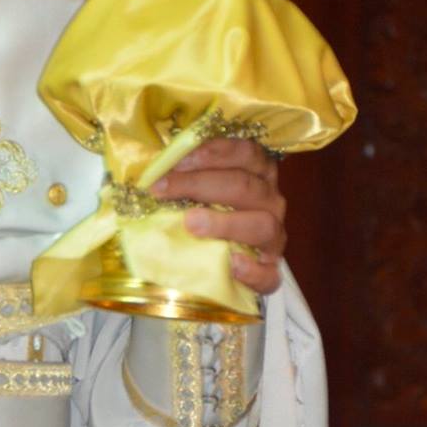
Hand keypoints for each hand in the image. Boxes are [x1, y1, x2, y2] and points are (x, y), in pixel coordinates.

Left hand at [151, 137, 286, 296]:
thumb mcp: (191, 191)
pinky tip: (230, 265)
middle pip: (245, 185)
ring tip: (191, 223)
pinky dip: (251, 270)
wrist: (208, 264)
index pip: (246, 152)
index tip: (175, 161)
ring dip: (225, 223)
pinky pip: (268, 274)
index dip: (212, 153)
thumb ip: (181, 177)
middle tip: (162, 190)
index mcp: (256, 172)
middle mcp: (269, 200)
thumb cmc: (196, 214)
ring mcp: (273, 237)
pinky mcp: (269, 272)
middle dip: (200, 184)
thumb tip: (153, 168)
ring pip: (263, 225)